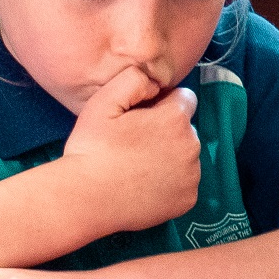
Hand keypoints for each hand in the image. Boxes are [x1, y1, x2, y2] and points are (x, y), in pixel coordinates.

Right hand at [53, 65, 201, 235]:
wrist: (86, 199)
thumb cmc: (92, 149)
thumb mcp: (103, 101)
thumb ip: (134, 79)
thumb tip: (154, 81)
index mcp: (176, 119)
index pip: (184, 98)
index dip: (161, 104)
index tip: (139, 119)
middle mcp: (192, 146)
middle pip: (185, 128)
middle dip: (166, 130)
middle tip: (133, 144)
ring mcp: (192, 176)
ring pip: (185, 155)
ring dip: (169, 156)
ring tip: (136, 166)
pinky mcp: (188, 200)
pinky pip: (185, 182)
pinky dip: (170, 183)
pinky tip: (144, 184)